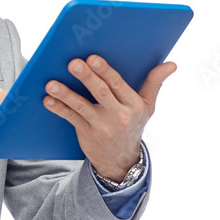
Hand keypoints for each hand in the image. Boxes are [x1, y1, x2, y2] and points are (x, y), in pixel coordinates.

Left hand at [43, 55, 176, 179]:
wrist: (121, 161)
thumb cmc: (132, 125)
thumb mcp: (147, 107)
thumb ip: (154, 83)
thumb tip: (171, 64)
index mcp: (133, 105)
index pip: (119, 85)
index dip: (105, 71)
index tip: (93, 58)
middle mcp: (118, 116)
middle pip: (101, 93)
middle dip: (87, 78)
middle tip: (73, 63)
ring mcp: (101, 126)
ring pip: (82, 107)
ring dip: (66, 94)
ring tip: (52, 84)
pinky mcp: (86, 133)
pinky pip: (71, 118)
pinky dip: (59, 109)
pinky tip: (48, 100)